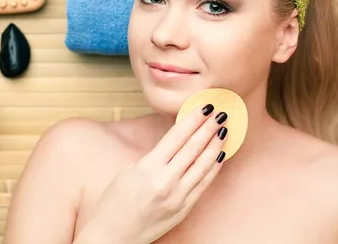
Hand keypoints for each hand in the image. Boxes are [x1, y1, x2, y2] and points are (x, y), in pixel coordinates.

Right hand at [73, 105, 227, 243]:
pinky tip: (219, 155)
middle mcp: (165, 181)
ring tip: (224, 130)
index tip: (204, 107)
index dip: (192, 120)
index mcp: (148, 167)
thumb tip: (172, 147)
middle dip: (208, 128)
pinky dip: (213, 168)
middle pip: (193, 148)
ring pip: (202, 165)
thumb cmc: (114, 203)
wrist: (113, 237)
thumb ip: (152, 159)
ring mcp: (177, 197)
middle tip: (220, 113)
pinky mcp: (183, 210)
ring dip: (215, 145)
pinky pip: (203, 184)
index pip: (176, 137)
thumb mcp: (128, 172)